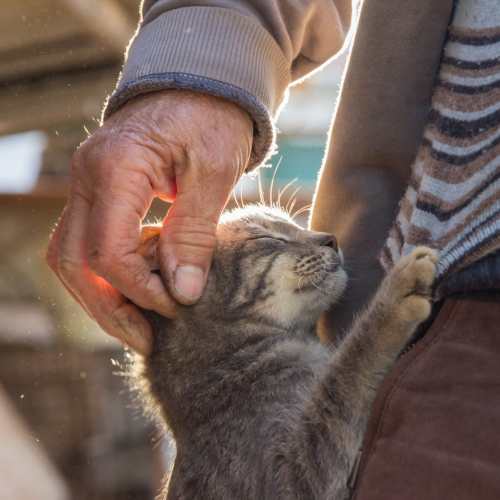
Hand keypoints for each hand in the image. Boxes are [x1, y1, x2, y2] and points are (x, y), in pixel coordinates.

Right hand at [47, 90, 252, 354]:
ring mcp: (86, 184)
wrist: (201, 84)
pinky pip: (87, 242)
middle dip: (109, 310)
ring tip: (142, 324)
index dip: (140, 290)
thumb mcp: (215, 172)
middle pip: (75, 262)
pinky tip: (143, 286)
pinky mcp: (99, 192)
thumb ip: (194, 233)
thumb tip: (182, 294)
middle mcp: (87, 176)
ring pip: (72, 257)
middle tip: (147, 340)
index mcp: (116, 167)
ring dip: (103, 297)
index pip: (108, 251)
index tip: (177, 308)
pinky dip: (110, 273)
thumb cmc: (214, 118)